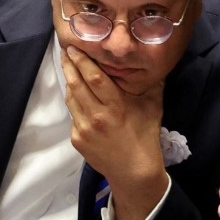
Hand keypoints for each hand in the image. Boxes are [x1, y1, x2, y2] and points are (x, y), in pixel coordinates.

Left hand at [62, 45, 167, 219]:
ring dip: (68, 80)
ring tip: (68, 66)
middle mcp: (96, 116)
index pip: (93, 77)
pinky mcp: (77, 139)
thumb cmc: (146, 137)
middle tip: (65, 49)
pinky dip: (74, 101)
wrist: (134, 172)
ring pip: (71, 98)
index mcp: (115, 107)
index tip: (75, 47)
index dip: (82, 60)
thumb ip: (152, 83)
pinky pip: (73, 114)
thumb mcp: (153, 107)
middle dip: (69, 65)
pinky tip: (76, 92)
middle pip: (76, 84)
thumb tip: (153, 62)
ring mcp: (83, 129)